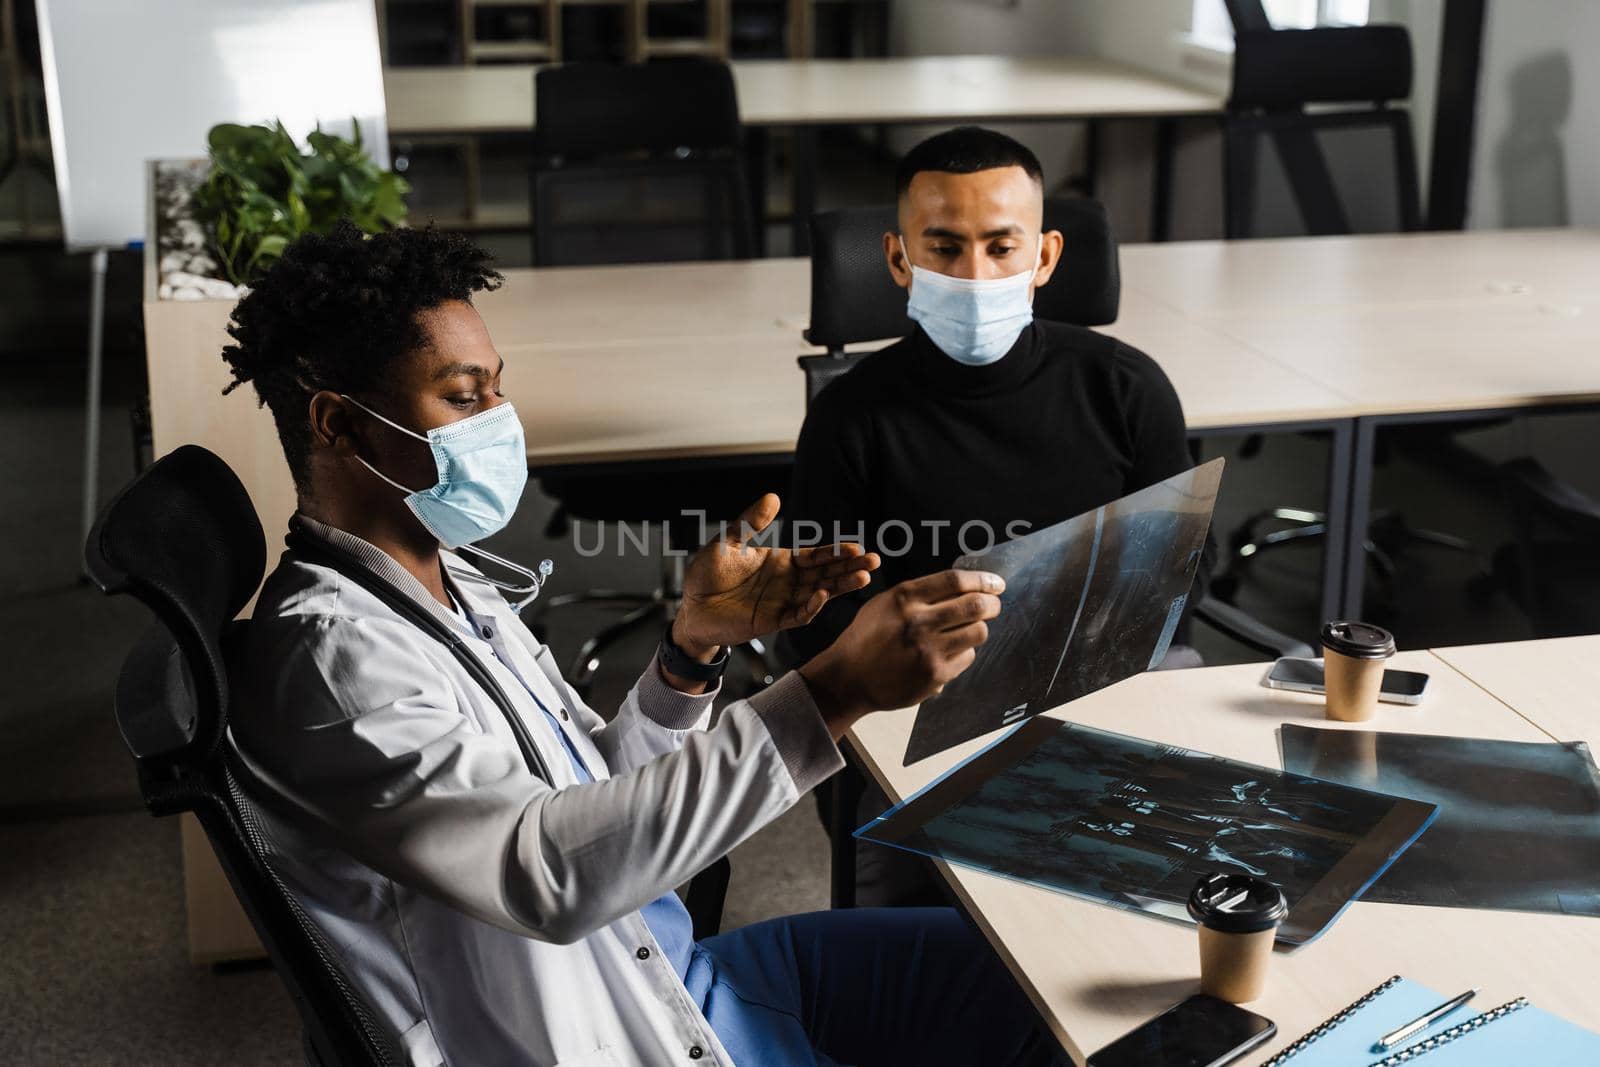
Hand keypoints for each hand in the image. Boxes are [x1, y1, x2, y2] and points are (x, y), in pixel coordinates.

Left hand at [672, 494, 879, 657]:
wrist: (690, 607)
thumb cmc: (707, 575)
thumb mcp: (729, 542)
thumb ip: (751, 523)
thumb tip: (773, 497)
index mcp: (781, 561)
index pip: (815, 556)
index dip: (834, 551)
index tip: (855, 546)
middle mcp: (787, 582)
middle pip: (825, 573)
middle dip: (849, 568)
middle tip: (874, 561)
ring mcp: (782, 602)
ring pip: (818, 593)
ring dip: (839, 586)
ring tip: (862, 578)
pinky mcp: (771, 621)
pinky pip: (797, 615)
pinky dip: (811, 607)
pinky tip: (824, 595)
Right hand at [799, 568, 1004, 738]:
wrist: (849, 677)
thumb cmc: (867, 637)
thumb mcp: (885, 603)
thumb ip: (918, 594)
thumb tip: (962, 586)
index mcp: (905, 597)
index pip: (956, 580)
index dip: (982, 580)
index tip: (995, 583)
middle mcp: (918, 621)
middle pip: (975, 605)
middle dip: (992, 604)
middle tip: (994, 605)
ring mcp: (928, 650)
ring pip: (978, 632)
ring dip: (980, 628)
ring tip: (971, 629)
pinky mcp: (935, 674)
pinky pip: (967, 657)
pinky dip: (965, 652)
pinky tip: (951, 651)